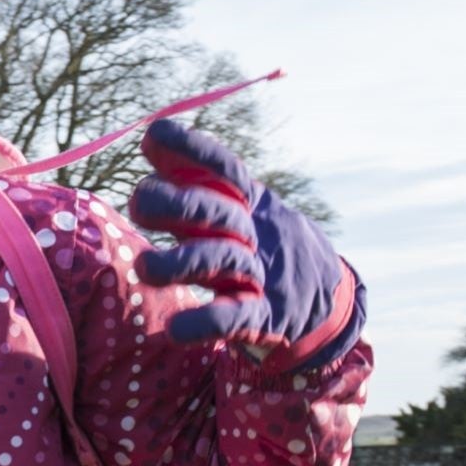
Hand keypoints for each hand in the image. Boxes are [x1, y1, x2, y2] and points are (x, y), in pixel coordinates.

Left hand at [128, 119, 355, 366]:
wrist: (327, 299)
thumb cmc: (260, 246)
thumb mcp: (238, 209)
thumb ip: (195, 179)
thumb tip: (152, 135)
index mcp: (249, 204)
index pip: (224, 169)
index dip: (192, 150)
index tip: (153, 135)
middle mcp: (253, 233)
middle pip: (214, 210)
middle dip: (176, 203)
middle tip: (138, 201)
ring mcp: (260, 275)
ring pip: (220, 261)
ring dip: (181, 262)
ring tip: (144, 267)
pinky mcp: (264, 318)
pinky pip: (234, 318)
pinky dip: (206, 322)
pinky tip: (176, 330)